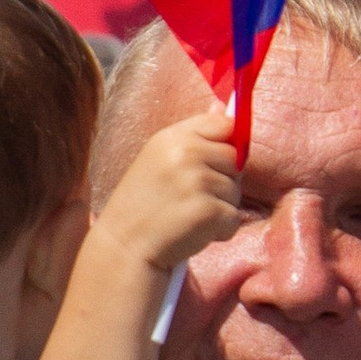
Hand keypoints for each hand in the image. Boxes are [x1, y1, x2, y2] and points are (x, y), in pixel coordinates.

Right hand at [90, 105, 242, 281]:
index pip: (222, 125)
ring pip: (236, 191)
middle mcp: (185, 153)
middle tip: (193, 199)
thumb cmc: (142, 207)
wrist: (123, 249)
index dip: (224, 146)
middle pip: (235, 159)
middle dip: (224, 182)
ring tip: (189, 217)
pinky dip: (220, 231)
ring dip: (221, 209)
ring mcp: (197, 181)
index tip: (211, 167)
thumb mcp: (158, 161)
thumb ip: (193, 139)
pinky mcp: (208, 211)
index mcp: (171, 137)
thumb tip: (225, 110)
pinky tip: (195, 233)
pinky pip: (234, 218)